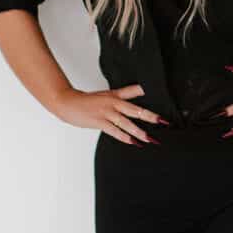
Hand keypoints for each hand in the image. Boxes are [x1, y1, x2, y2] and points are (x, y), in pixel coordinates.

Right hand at [52, 84, 168, 145]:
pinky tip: (134, 142)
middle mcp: (113, 103)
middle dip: (150, 116)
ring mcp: (106, 113)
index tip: (164, 99)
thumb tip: (141, 90)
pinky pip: (114, 131)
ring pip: (126, 123)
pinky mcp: (99, 122)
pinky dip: (124, 137)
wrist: (68, 103)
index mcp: (116, 95)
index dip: (149, 94)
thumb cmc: (88, 100)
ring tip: (150, 139)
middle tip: (164, 121)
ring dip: (139, 132)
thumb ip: (125, 93)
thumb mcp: (108, 94)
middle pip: (135, 109)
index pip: (136, 92)